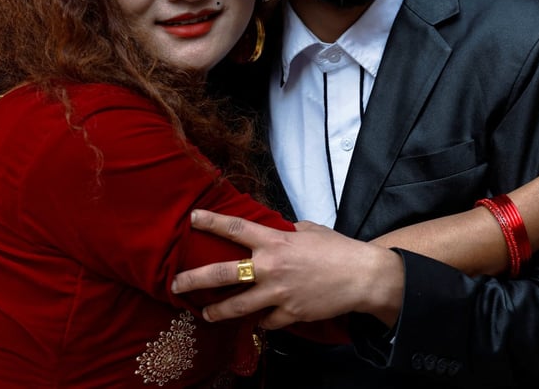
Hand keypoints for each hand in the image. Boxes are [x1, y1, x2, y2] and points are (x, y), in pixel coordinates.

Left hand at [171, 210, 402, 328]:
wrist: (362, 277)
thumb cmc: (337, 248)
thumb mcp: (309, 230)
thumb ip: (286, 231)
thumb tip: (275, 231)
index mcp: (275, 242)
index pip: (235, 229)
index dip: (211, 222)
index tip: (192, 218)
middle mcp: (271, 268)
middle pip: (223, 274)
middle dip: (195, 280)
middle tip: (176, 284)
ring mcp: (278, 294)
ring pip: (237, 307)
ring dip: (218, 312)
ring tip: (205, 315)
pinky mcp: (289, 314)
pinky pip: (267, 321)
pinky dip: (262, 320)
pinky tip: (259, 320)